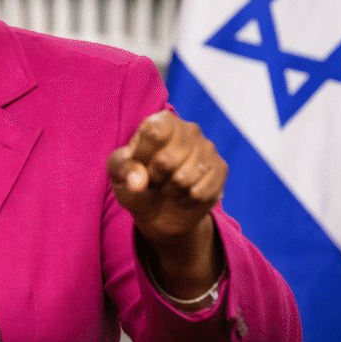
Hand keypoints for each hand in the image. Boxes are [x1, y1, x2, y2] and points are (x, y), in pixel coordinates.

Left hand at [107, 111, 226, 297]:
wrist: (162, 218)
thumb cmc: (135, 188)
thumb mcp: (118, 179)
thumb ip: (122, 171)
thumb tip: (138, 177)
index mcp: (157, 124)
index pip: (157, 126)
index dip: (147, 153)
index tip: (142, 168)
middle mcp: (186, 130)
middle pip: (173, 155)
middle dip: (159, 178)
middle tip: (156, 184)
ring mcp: (207, 149)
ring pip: (191, 173)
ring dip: (175, 190)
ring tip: (169, 191)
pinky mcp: (221, 170)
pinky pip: (206, 188)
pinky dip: (192, 199)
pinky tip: (185, 198)